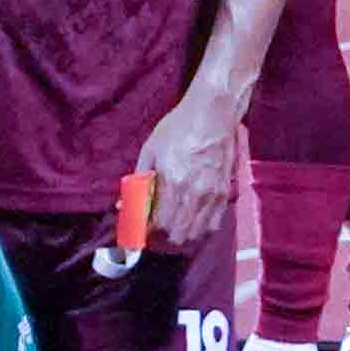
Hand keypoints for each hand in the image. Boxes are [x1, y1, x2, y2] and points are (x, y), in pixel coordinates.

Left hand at [117, 96, 244, 269]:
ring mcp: (212, 195)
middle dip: (165, 235)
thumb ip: (139, 180)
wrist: (213, 114)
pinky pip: (214, 224)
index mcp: (172, 181)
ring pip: (197, 233)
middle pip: (178, 234)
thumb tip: (124, 205)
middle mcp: (194, 193)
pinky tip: (193, 219)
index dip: (149, 229)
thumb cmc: (178, 128)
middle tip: (158, 225)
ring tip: (175, 225)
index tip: (144, 226)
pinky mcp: (224, 192)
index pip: (159, 223)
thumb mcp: (151, 150)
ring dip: (183, 234)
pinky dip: (201, 228)